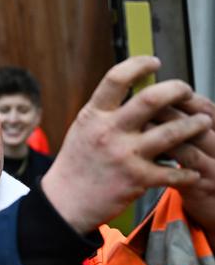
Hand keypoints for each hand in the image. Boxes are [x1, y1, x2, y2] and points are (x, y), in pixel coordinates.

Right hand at [41, 56, 211, 233]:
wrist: (65, 202)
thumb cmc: (75, 164)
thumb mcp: (83, 129)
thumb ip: (105, 111)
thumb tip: (130, 88)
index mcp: (94, 115)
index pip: (116, 78)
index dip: (139, 64)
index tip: (154, 63)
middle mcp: (109, 131)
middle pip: (152, 99)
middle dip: (178, 90)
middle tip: (188, 91)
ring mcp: (125, 156)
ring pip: (172, 133)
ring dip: (195, 126)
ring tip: (204, 122)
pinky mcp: (137, 180)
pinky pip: (174, 171)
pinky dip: (188, 171)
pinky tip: (192, 169)